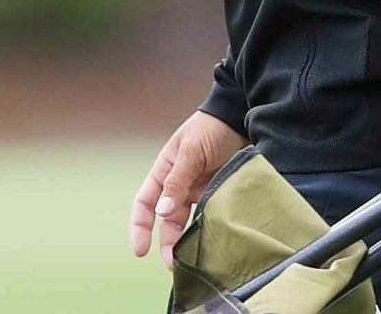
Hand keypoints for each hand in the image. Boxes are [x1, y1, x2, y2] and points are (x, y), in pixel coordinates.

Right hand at [130, 110, 244, 267]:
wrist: (241, 118)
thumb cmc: (210, 128)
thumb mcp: (190, 150)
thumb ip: (177, 180)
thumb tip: (161, 211)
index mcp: (165, 172)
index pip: (145, 204)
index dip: (139, 227)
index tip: (140, 250)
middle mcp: (180, 186)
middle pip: (167, 221)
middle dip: (167, 243)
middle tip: (173, 264)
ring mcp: (200, 192)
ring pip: (189, 224)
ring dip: (188, 242)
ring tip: (193, 260)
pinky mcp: (220, 195)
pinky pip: (211, 218)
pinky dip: (209, 231)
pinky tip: (212, 243)